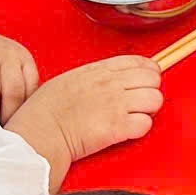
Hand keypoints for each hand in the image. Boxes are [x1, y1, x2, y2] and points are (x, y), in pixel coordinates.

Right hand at [6, 54, 163, 165]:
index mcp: (98, 71)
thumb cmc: (45, 110)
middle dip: (150, 91)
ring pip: (155, 99)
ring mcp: (116, 104)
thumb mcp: (68, 80)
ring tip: (134, 117)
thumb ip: (92, 77)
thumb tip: (106, 80)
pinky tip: (127, 131)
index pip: (138, 62)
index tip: (148, 79)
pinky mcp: (117, 126)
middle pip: (153, 79)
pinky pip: (146, 124)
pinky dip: (140, 129)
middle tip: (140, 102)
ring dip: (148, 110)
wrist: (40, 132)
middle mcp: (111, 84)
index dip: (149, 71)